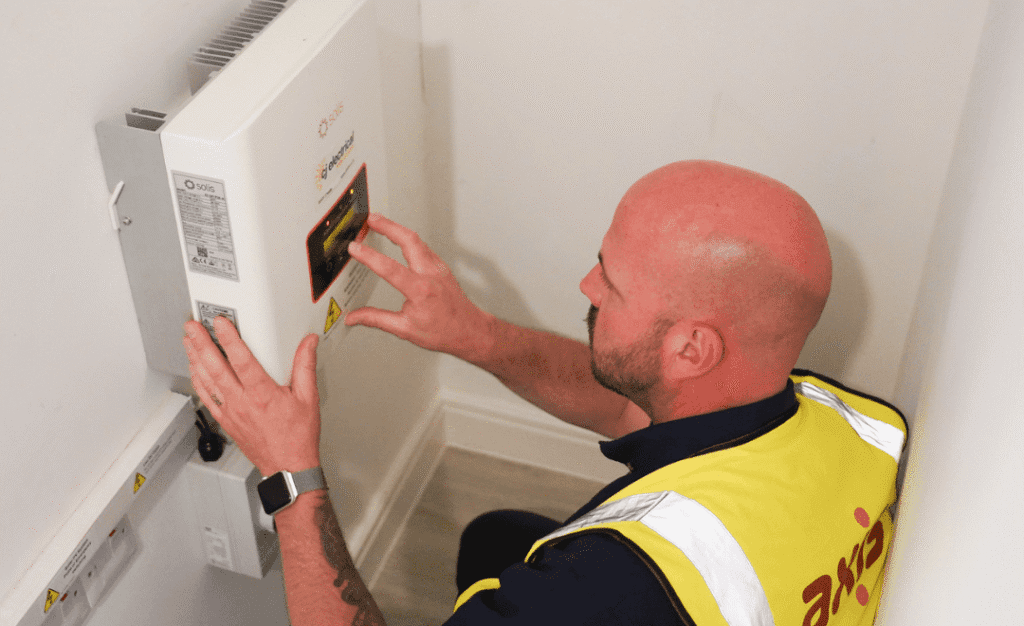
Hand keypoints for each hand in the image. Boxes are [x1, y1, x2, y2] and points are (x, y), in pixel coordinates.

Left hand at [184, 317, 320, 475]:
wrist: (288, 467)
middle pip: (216, 367)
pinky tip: (194, 369)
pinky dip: (198, 381)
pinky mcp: (226, 421)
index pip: (242, 360)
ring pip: (207, 381)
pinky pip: (206, 398)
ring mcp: (231, 412)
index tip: (220, 323)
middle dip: (201, 344)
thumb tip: (308, 343)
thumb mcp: (308, 398)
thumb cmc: (297, 437)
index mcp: (263, 394)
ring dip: (195, 359)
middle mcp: (243, 402)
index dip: (229, 339)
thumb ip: (305, 366)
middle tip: (192, 327)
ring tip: (188, 341)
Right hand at [345, 213, 494, 362]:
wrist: (469, 330)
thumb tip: (353, 317)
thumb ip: (376, 320)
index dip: (369, 256)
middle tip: (370, 219)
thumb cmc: (443, 332)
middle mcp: (431, 275)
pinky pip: (424, 247)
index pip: (389, 268)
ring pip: (417, 240)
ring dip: (397, 229)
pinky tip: (400, 237)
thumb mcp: (405, 329)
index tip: (355, 248)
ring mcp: (438, 268)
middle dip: (388, 226)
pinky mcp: (441, 267)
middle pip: (408, 240)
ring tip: (380, 223)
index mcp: (420, 291)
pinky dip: (409, 238)